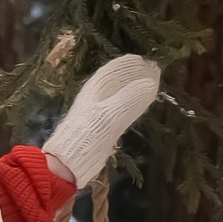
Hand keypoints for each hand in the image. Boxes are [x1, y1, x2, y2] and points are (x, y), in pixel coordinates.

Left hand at [45, 55, 161, 190]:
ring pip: (118, 96)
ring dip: (134, 89)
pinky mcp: (102, 127)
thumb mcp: (109, 115)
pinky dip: (132, 104)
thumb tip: (150, 83)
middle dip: (133, 75)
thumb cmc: (87, 135)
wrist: (70, 161)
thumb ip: (129, 99)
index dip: (127, 65)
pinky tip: (139, 106)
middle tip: (152, 70)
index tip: (144, 60)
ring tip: (151, 85)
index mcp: (93, 91)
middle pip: (116, 82)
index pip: (111, 71)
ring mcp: (98, 113)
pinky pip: (120, 110)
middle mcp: (95, 99)